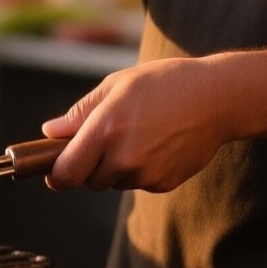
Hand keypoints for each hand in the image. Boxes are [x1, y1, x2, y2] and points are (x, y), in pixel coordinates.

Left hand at [41, 57, 238, 192]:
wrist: (216, 98)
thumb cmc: (164, 83)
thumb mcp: (117, 85)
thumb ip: (80, 113)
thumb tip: (50, 132)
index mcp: (105, 129)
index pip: (66, 172)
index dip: (56, 175)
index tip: (54, 172)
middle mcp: (124, 157)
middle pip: (89, 180)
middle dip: (90, 165)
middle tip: (107, 138)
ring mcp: (146, 174)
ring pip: (115, 182)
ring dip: (117, 167)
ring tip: (140, 134)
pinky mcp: (164, 183)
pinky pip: (139, 183)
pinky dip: (141, 170)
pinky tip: (158, 144)